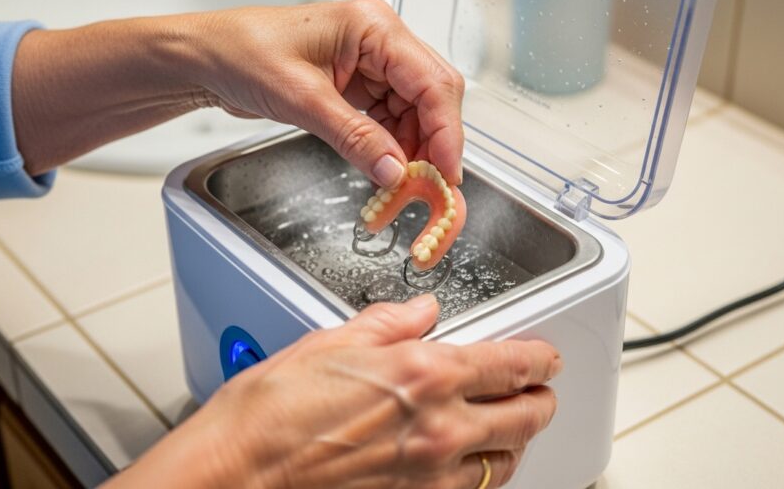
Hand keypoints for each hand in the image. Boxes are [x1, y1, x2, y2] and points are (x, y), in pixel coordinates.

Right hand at [110, 295, 560, 488]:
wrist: (239, 474)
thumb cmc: (269, 414)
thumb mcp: (328, 343)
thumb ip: (387, 324)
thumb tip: (419, 311)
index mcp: (423, 375)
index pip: (512, 364)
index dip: (539, 359)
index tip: (545, 358)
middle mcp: (440, 429)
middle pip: (526, 417)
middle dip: (539, 400)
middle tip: (538, 391)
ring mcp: (431, 476)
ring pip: (506, 462)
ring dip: (514, 442)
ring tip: (508, 429)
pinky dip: (482, 477)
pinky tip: (469, 467)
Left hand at [176, 0, 465, 187]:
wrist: (209, 58)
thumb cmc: (243, 52)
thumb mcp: (301, 99)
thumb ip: (354, 137)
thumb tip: (395, 170)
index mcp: (374, 27)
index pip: (432, 82)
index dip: (446, 132)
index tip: (446, 173)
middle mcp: (380, 42)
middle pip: (432, 98)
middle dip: (433, 144)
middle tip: (429, 188)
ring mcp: (371, 64)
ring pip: (415, 114)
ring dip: (412, 151)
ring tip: (402, 188)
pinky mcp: (358, 86)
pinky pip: (390, 121)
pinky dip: (391, 149)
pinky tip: (385, 171)